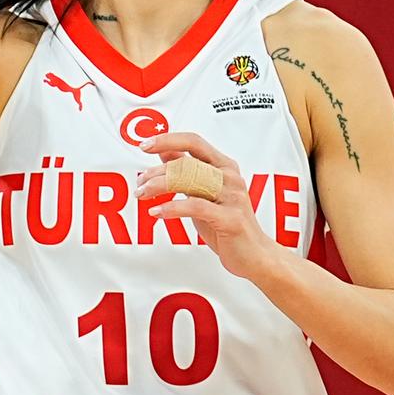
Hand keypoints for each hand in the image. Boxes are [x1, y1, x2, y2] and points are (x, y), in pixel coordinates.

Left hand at [135, 132, 279, 280]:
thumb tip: (165, 151)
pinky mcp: (231, 218)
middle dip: (157, 172)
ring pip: (190, 180)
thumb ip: (187, 172)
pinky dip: (172, 208)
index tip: (144, 144)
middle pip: (187, 162)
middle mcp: (230, 177)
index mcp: (224, 166)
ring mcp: (233, 196)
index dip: (168, 139)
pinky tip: (157, 212)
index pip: (194, 142)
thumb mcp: (203, 193)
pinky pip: (196, 206)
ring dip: (159, 186)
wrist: (254, 255)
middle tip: (139, 184)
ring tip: (143, 195)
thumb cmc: (226, 224)